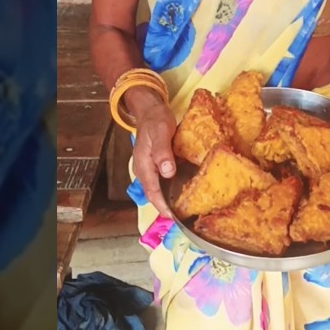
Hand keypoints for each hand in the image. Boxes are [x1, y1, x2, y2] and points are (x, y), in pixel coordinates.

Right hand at [128, 87, 176, 217]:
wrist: (150, 110)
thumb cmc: (155, 120)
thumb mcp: (160, 132)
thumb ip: (162, 152)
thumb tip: (167, 172)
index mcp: (143, 165)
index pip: (151, 191)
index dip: (161, 206)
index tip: (173, 217)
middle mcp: (144, 170)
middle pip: (154, 194)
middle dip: (166, 207)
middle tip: (184, 218)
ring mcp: (149, 169)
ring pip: (158, 189)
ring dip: (168, 199)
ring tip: (185, 209)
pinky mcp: (155, 165)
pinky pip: (161, 182)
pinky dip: (170, 189)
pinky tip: (183, 191)